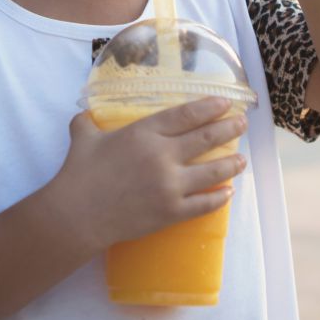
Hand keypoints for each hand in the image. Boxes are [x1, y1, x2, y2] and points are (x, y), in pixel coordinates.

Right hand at [50, 96, 248, 252]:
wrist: (77, 215)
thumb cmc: (79, 173)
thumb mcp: (83, 137)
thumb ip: (88, 122)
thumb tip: (85, 114)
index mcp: (144, 133)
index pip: (186, 115)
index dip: (209, 107)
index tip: (225, 103)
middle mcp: (163, 156)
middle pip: (206, 138)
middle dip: (229, 129)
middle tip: (242, 123)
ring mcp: (171, 186)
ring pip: (213, 172)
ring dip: (231, 164)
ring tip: (242, 159)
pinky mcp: (172, 212)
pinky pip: (204, 205)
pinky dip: (219, 199)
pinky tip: (227, 193)